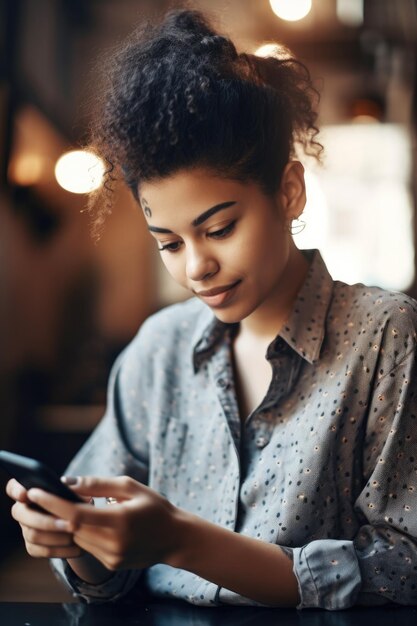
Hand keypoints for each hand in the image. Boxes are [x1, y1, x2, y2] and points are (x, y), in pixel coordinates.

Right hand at [6, 478, 82, 558]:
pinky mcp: (33, 546)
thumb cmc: (79, 500)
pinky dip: (60, 550)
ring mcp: (26, 529)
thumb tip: (67, 484)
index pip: (13, 487)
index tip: (26, 494)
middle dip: (47, 520)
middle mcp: (23, 510)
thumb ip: (74, 486)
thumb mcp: (79, 491)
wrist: (83, 523)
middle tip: (72, 524)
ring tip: (76, 535)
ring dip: (56, 536)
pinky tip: (76, 548)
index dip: (16, 490)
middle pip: (22, 515)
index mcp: (31, 491)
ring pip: (32, 534)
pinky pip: (41, 550)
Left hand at [25, 476, 184, 571]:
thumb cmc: (154, 507)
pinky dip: (82, 532)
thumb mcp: (130, 487)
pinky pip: (88, 547)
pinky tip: (84, 521)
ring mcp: (112, 557)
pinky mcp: (111, 564)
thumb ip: (97, 484)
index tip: (35, 492)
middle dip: (54, 512)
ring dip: (68, 523)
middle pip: (72, 528)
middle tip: (41, 495)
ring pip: (77, 538)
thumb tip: (66, 482)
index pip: (75, 515)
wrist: (175, 538)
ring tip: (62, 506)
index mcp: (119, 522)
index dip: (52, 504)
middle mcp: (114, 544)